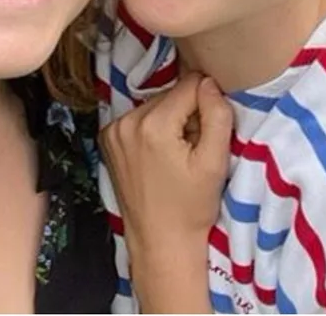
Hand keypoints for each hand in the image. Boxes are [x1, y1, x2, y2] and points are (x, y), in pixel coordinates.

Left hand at [100, 72, 232, 310]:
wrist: (160, 242)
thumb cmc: (191, 207)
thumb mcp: (214, 163)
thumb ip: (217, 115)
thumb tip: (209, 82)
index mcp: (153, 124)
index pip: (190, 84)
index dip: (206, 104)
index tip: (207, 133)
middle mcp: (127, 121)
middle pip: (171, 94)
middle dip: (187, 113)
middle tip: (193, 148)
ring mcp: (113, 130)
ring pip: (156, 104)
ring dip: (170, 120)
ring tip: (176, 155)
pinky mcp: (108, 138)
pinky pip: (139, 117)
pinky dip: (153, 128)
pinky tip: (159, 156)